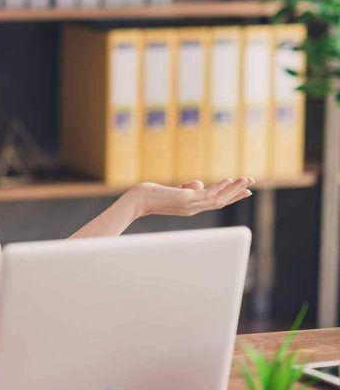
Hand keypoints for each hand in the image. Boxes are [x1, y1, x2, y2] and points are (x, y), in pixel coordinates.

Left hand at [131, 177, 255, 217]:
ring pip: (218, 199)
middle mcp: (194, 209)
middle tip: (252, 184)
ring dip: (234, 189)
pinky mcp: (186, 200)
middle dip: (237, 193)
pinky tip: (229, 180)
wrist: (137, 201)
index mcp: (192, 208)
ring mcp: (191, 206)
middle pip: (221, 201)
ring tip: (247, 180)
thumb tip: (196, 184)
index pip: (215, 202)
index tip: (244, 191)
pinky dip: (220, 188)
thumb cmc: (150, 196)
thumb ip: (187, 189)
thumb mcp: (173, 191)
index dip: (230, 197)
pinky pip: (208, 195)